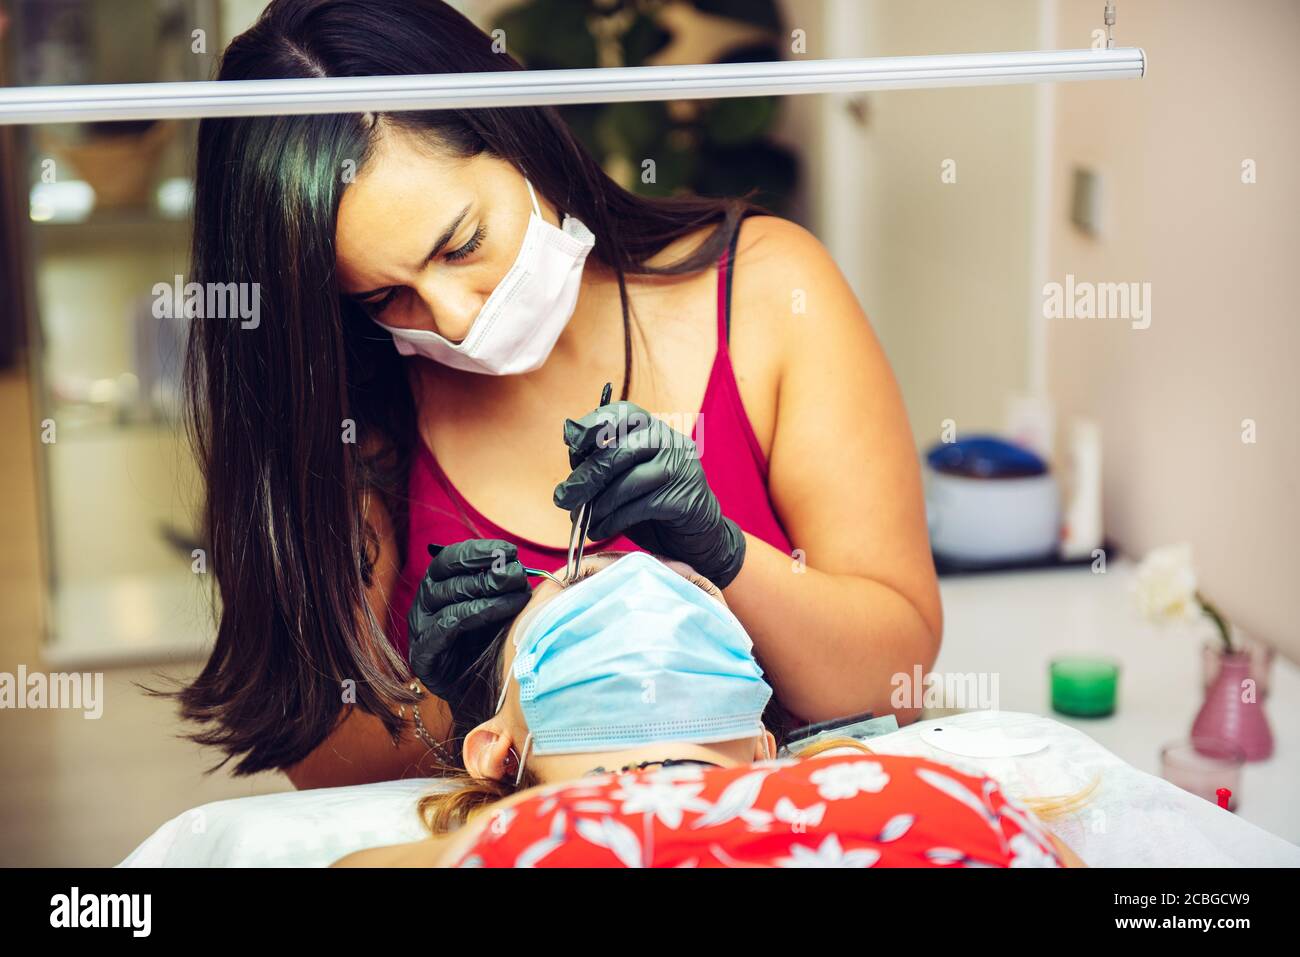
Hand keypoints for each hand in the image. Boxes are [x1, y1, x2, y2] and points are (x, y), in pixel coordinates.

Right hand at [407, 539, 530, 708]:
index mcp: (435, 586)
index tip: (510, 551)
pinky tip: (503, 612)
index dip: (478, 552)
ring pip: (449, 600)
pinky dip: (476, 615)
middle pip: (451, 578)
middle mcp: (422, 603)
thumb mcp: (494, 607)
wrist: (473, 692)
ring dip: (487, 593)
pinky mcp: (423, 654)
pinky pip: (447, 627)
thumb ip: (502, 586)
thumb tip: (524, 567)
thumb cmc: (484, 643)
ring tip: (519, 595)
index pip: (449, 558)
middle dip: (488, 572)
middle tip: (518, 574)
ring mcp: (419, 629)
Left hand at [554, 401, 746, 586]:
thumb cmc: (655, 505)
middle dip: (587, 476)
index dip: (593, 424)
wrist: (697, 535)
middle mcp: (670, 441)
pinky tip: (600, 530)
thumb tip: (571, 472)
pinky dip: (613, 521)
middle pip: (619, 452)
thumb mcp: (624, 480)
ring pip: (628, 481)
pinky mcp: (685, 497)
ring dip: (599, 505)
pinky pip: (640, 507)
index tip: (570, 441)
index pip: (622, 414)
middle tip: (563, 497)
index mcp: (653, 430)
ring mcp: (681, 468)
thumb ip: (601, 468)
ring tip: (584, 520)